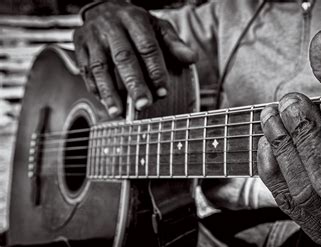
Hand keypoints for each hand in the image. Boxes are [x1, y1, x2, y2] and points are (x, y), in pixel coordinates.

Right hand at [73, 1, 196, 115]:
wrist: (102, 8)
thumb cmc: (134, 22)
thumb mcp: (157, 25)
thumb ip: (173, 43)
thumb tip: (192, 59)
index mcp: (133, 19)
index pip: (147, 46)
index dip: (155, 70)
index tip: (163, 92)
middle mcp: (110, 27)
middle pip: (123, 58)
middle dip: (134, 84)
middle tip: (143, 105)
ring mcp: (92, 37)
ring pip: (100, 67)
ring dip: (110, 92)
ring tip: (119, 112)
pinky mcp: (78, 47)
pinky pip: (85, 72)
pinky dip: (96, 90)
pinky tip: (107, 103)